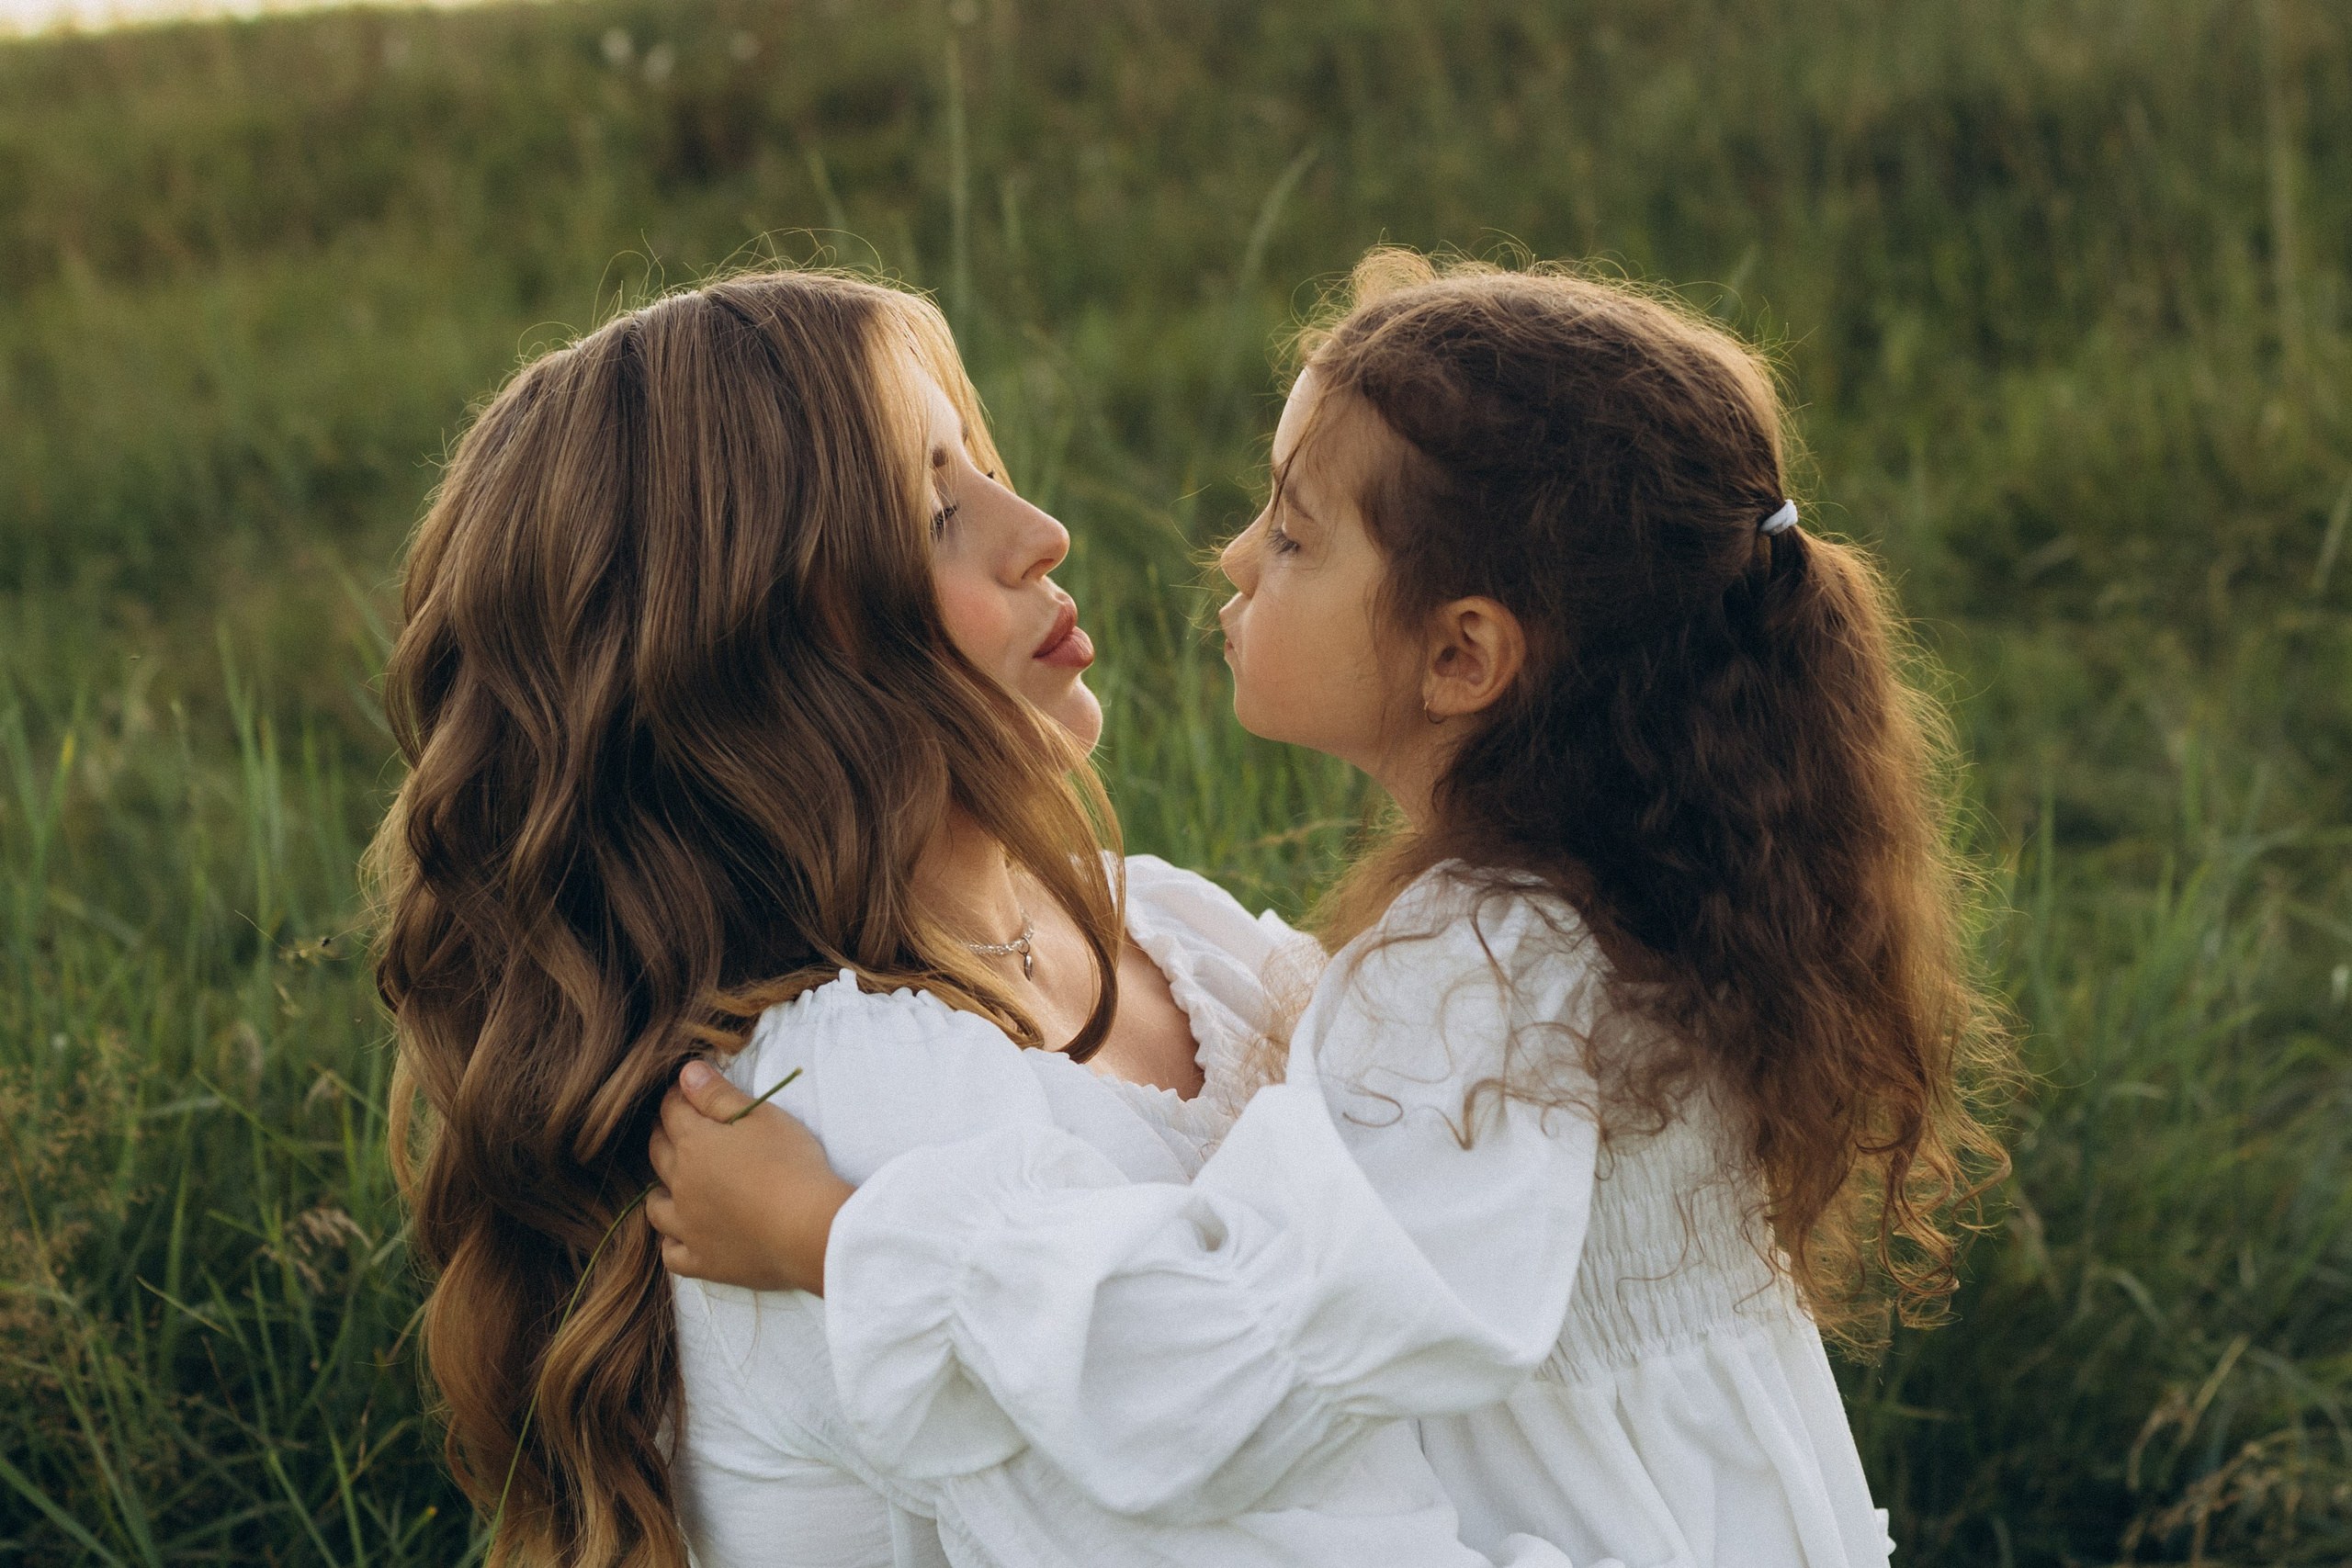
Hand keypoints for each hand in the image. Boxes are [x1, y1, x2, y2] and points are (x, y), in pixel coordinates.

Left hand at [646, 1060, 853, 1294]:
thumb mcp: (762, 1116)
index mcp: (694, 1144)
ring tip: (678, 1183)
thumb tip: (686, 1072)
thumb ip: (718, 1094)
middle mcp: (681, 1185)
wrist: (810, 1229)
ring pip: (655, 1206)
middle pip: (658, 1153)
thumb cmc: (791, 1164)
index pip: (672, 1111)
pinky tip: (684, 1234)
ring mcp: (688, 1227)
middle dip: (665, 1134)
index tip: (686, 1090)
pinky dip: (672, 1241)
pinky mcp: (703, 1261)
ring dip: (662, 1189)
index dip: (677, 1096)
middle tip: (680, 1126)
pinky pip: (671, 1253)